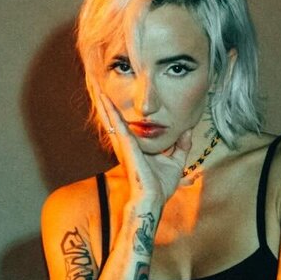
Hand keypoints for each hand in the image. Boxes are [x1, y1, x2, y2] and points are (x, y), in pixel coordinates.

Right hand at [93, 89, 192, 205]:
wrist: (152, 199)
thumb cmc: (160, 186)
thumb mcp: (175, 163)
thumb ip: (181, 147)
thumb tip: (188, 131)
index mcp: (133, 146)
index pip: (122, 122)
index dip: (115, 108)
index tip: (110, 92)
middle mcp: (124, 143)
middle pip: (111, 116)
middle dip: (103, 99)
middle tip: (94, 80)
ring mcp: (122, 143)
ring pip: (109, 116)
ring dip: (101, 99)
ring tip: (92, 81)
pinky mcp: (125, 145)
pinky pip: (115, 122)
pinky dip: (109, 109)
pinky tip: (102, 96)